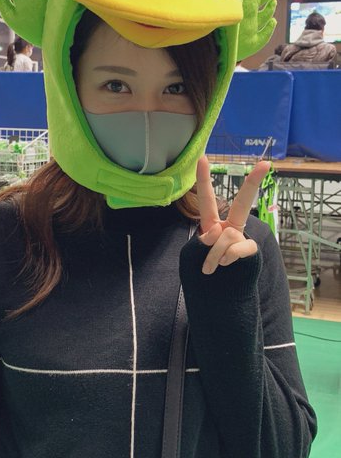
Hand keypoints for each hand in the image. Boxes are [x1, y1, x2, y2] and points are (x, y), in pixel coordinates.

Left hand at [196, 156, 270, 274]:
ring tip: (210, 269)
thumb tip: (218, 232)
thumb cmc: (201, 275)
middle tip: (265, 163)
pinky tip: (225, 265)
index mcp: (212, 225)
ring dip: (213, 255)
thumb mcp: (192, 256)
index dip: (203, 179)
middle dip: (253, 183)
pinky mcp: (251, 252)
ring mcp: (242, 239)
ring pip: (227, 236)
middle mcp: (230, 228)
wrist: (215, 299)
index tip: (203, 158)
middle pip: (242, 202)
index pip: (207, 199)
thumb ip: (203, 241)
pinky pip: (239, 247)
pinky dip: (227, 257)